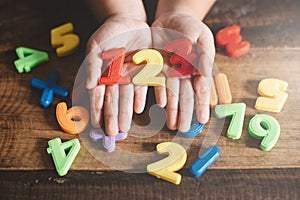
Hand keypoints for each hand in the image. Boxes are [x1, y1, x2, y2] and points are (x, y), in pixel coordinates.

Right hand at [85, 14, 150, 135]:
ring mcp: (131, 75)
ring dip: (126, 112)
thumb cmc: (108, 33)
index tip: (96, 125)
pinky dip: (142, 96)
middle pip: (114, 100)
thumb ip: (93, 65)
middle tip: (113, 132)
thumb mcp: (96, 46)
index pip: (99, 95)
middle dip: (113, 116)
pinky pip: (144, 85)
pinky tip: (139, 108)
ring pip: (128, 96)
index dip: (97, 110)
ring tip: (125, 127)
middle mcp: (117, 78)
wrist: (129, 21)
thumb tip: (88, 86)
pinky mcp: (146, 70)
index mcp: (103, 74)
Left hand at [152, 12, 214, 131]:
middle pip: (186, 95)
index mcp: (198, 66)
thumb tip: (202, 70)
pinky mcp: (157, 67)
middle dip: (186, 113)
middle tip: (184, 129)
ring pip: (172, 93)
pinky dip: (158, 94)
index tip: (203, 120)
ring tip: (172, 125)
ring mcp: (170, 71)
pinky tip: (160, 106)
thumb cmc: (189, 25)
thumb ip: (200, 52)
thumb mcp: (198, 34)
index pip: (202, 88)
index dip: (202, 104)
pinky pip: (157, 83)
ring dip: (173, 110)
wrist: (170, 18)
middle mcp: (184, 72)